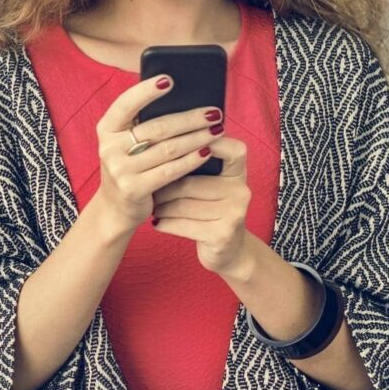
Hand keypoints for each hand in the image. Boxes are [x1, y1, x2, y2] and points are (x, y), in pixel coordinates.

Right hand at [90, 76, 222, 228]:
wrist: (115, 208)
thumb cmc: (130, 166)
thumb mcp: (126, 143)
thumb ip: (143, 124)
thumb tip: (184, 101)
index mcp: (106, 129)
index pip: (125, 104)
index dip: (146, 91)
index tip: (169, 80)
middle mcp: (108, 148)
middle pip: (157, 128)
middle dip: (190, 118)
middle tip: (214, 112)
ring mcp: (119, 169)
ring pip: (168, 149)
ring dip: (197, 137)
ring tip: (217, 129)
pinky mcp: (133, 188)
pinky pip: (170, 170)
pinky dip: (192, 160)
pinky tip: (207, 151)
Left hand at [150, 137, 259, 277]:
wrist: (229, 251)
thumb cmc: (211, 209)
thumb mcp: (212, 184)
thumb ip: (196, 162)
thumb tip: (158, 138)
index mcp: (238, 172)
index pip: (228, 149)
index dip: (202, 143)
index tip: (170, 144)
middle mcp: (240, 190)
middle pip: (187, 182)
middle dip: (163, 188)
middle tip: (148, 189)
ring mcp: (234, 213)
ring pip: (181, 205)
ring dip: (161, 207)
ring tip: (153, 206)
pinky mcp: (222, 235)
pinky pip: (182, 224)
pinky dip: (164, 224)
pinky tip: (157, 223)